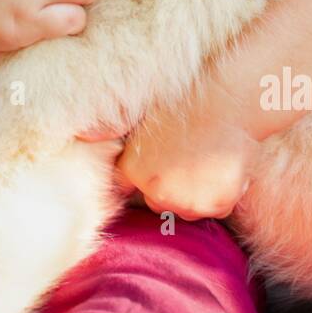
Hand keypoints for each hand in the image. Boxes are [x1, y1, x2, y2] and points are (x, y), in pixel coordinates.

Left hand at [78, 90, 261, 220]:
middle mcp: (156, 193)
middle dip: (166, 188)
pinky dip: (217, 196)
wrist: (224, 102)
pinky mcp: (216, 205)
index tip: (154, 166)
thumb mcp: (142, 122)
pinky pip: (213, 209)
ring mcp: (187, 203)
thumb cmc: (184, 103)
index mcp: (133, 170)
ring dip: (192, 196)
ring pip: (185, 210)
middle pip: (156, 203)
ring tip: (204, 164)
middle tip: (184, 161)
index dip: (141, 176)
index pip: (125, 189)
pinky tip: (220, 170)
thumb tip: (87, 137)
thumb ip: (124, 147)